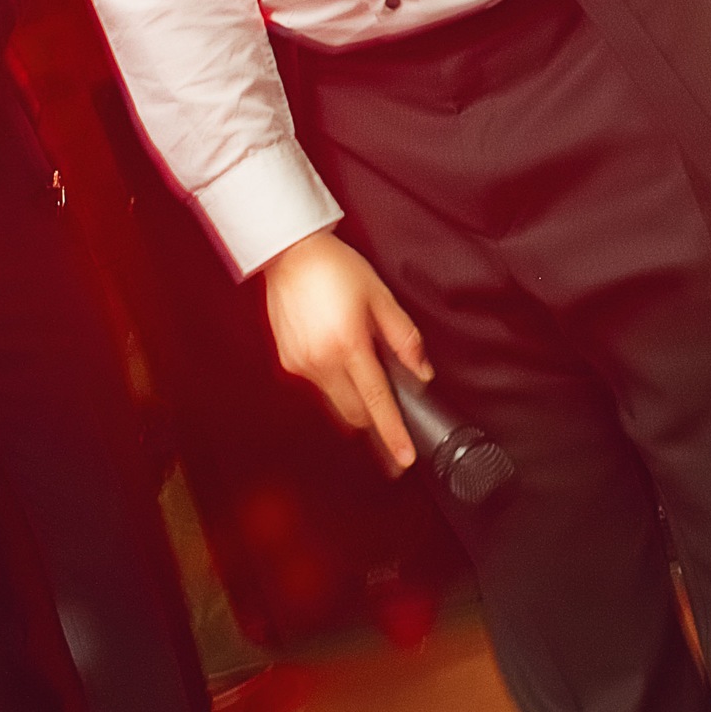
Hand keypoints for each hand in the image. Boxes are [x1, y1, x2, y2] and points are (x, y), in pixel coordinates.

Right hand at [264, 230, 432, 469]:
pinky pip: (318, 386)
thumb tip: (421, 371)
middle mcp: (322, 361)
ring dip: (355, 402)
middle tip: (393, 420)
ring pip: (336, 404)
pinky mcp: (289, 362)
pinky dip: (335, 382)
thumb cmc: (335, 267)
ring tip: (366, 379)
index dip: (393, 434)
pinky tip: (340, 358)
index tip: (404, 458)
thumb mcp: (379, 295)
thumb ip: (404, 337)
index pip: (377, 402)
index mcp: (349, 344)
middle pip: (355, 414)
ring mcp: (302, 365)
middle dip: (376, 422)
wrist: (290, 253)